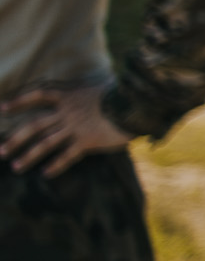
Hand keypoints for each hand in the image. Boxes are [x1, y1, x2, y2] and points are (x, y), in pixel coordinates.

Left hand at [1, 83, 131, 177]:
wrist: (135, 105)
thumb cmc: (121, 93)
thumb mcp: (98, 87)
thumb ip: (85, 95)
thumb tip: (83, 97)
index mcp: (69, 95)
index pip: (38, 95)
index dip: (19, 101)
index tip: (2, 108)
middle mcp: (67, 112)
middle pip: (34, 125)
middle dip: (15, 139)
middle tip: (1, 151)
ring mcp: (75, 128)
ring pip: (45, 143)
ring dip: (29, 156)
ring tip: (15, 167)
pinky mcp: (87, 142)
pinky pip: (67, 156)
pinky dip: (56, 166)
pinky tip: (46, 174)